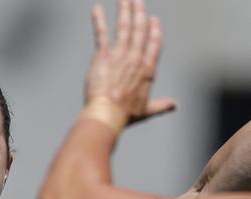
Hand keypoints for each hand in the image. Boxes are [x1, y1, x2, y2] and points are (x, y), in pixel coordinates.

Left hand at [85, 0, 175, 126]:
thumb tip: (174, 105)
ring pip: (124, 27)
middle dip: (139, 13)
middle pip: (140, 30)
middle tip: (137, 0)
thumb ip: (161, 105)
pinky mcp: (103, 55)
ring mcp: (120, 55)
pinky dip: (98, 20)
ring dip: (125, 10)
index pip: (154, 44)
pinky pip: (101, 33)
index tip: (153, 20)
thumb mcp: (146, 110)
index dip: (154, 31)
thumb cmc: (125, 114)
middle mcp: (136, 58)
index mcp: (147, 69)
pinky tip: (96, 9)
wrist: (107, 113)